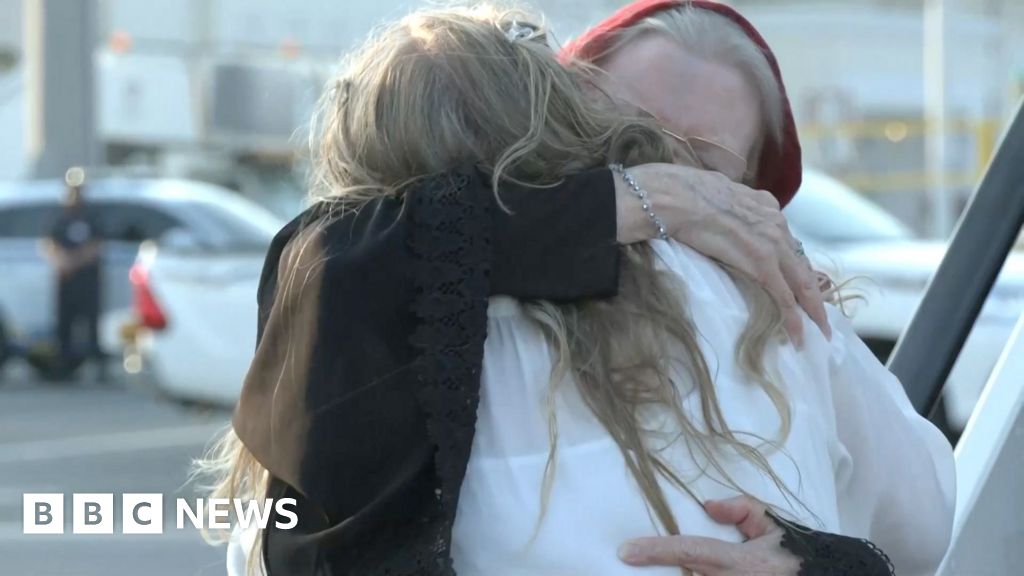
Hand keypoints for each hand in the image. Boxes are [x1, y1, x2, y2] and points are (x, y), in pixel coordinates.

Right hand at [614, 164, 830, 347]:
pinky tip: (799, 337)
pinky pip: (784, 297)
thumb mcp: (713, 193)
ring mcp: (772, 243)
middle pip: (801, 264)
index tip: (796, 282)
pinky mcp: (762, 263)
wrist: (674, 197)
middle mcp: (776, 222)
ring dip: (812, 310)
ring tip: (820, 331)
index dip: (793, 265)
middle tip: (821, 315)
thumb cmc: (680, 193)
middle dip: (813, 292)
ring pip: (802, 283)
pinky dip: (795, 319)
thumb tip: (715, 212)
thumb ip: (725, 206)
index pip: (786, 241)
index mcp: (764, 205)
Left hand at [617, 496, 800, 575]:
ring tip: (655, 566)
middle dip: (661, 570)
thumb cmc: (794, 553)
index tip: (626, 551)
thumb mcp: (772, 524)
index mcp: (745, 563)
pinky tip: (677, 570)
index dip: (656, 551)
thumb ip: (741, 509)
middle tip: (637, 559)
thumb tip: (707, 507)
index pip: (692, 552)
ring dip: (676, 575)